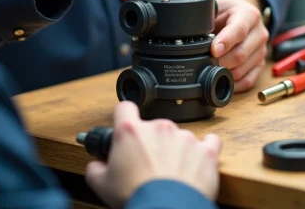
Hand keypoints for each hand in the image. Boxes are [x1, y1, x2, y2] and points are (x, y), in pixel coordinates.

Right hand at [85, 101, 221, 208]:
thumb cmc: (137, 196)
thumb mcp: (102, 184)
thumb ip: (95, 168)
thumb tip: (97, 165)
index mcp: (131, 131)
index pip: (124, 108)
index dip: (123, 117)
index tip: (126, 127)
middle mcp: (159, 128)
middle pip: (153, 127)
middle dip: (151, 143)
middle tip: (148, 165)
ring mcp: (184, 137)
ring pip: (179, 137)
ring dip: (176, 150)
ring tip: (172, 173)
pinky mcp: (206, 150)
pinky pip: (209, 142)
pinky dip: (204, 150)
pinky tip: (198, 161)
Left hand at [211, 0, 268, 92]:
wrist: (238, 13)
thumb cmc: (224, 10)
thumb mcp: (215, 6)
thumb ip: (205, 16)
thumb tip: (190, 31)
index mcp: (249, 14)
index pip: (239, 30)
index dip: (225, 42)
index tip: (213, 50)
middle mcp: (259, 32)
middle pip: (241, 54)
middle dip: (220, 62)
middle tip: (204, 63)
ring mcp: (261, 50)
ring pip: (243, 69)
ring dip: (224, 73)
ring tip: (210, 70)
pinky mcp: (260, 64)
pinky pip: (248, 81)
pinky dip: (233, 84)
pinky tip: (221, 80)